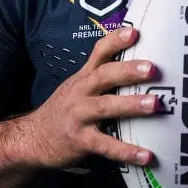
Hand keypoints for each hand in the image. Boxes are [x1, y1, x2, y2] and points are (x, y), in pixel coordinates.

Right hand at [25, 26, 158, 168]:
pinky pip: (106, 145)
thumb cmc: (65, 110)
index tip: (135, 32)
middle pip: (104, 76)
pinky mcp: (80, 141)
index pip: (99, 53)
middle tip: (152, 68)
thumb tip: (139, 64)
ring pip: (105, 107)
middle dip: (128, 70)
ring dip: (131, 105)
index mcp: (83, 77)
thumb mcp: (78, 86)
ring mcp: (79, 116)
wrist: (32, 139)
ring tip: (155, 104)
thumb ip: (102, 75)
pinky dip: (126, 151)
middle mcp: (80, 93)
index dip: (116, 40)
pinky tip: (146, 155)